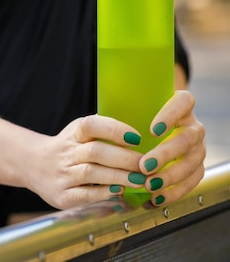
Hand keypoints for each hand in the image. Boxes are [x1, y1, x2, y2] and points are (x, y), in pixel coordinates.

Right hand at [28, 114, 144, 209]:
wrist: (33, 164)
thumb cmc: (67, 147)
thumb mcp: (78, 132)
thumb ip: (101, 130)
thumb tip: (134, 132)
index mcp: (73, 133)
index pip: (91, 125)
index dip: (114, 129)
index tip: (136, 137)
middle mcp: (67, 152)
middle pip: (97, 151)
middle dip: (125, 158)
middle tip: (147, 164)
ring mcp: (63, 174)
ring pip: (92, 173)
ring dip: (120, 177)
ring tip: (141, 180)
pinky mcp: (62, 195)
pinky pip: (85, 194)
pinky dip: (103, 193)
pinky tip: (119, 192)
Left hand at [139, 90, 205, 205]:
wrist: (156, 133)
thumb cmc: (143, 119)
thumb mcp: (138, 110)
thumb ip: (128, 111)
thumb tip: (101, 117)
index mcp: (182, 105)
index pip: (184, 102)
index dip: (171, 115)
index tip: (153, 130)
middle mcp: (193, 125)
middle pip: (188, 137)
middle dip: (166, 154)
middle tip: (145, 166)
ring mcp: (198, 147)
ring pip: (192, 161)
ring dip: (170, 176)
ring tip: (150, 185)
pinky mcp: (197, 167)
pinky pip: (192, 181)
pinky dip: (174, 192)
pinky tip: (157, 197)